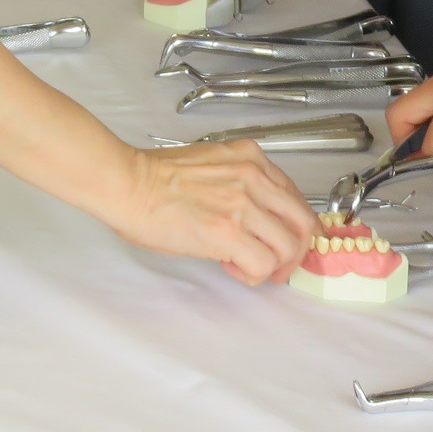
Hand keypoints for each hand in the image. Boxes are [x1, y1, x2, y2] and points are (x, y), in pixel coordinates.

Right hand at [113, 141, 315, 283]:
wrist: (128, 184)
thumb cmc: (156, 178)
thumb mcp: (212, 165)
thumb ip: (241, 183)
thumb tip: (256, 216)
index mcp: (250, 157)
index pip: (296, 196)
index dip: (295, 227)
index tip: (287, 242)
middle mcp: (253, 176)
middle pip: (304, 223)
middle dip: (296, 251)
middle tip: (278, 266)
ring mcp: (243, 203)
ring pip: (287, 247)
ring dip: (270, 265)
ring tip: (243, 265)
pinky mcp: (228, 230)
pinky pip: (263, 263)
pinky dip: (252, 274)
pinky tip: (230, 267)